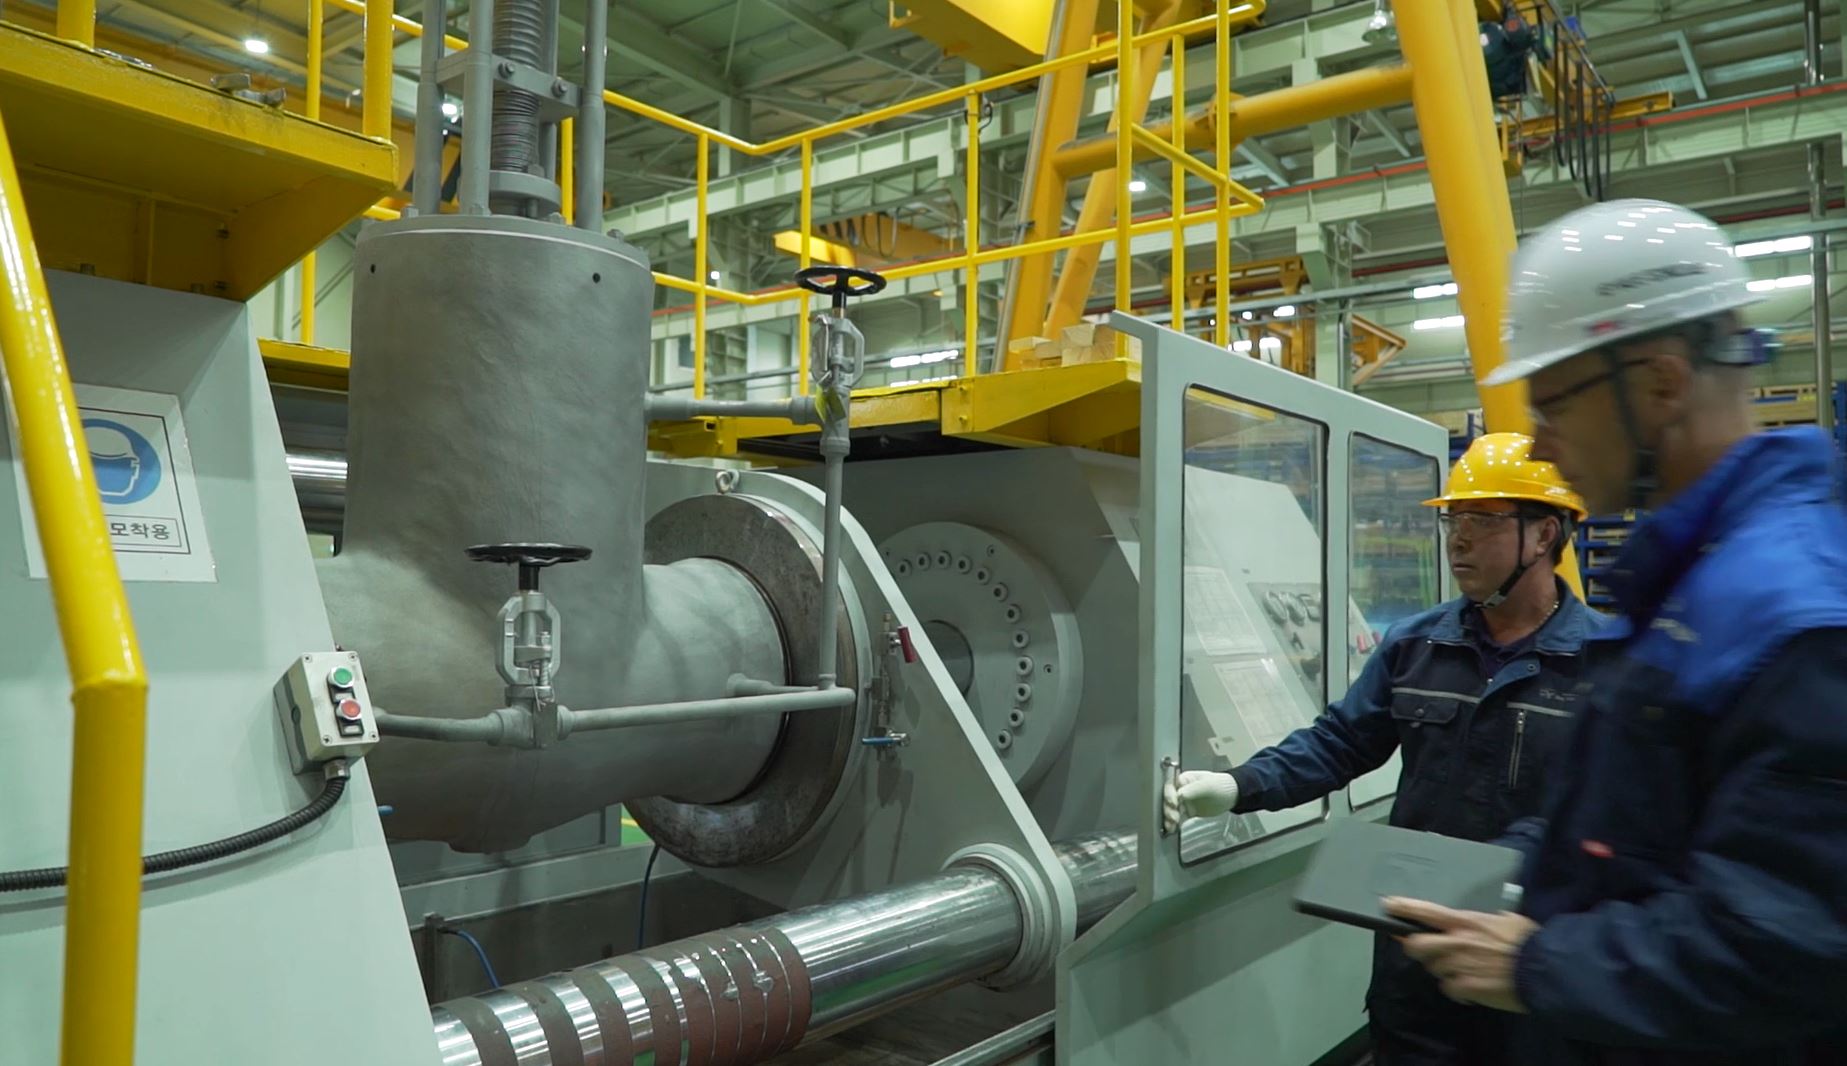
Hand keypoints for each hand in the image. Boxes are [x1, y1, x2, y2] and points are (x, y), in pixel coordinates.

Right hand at [1161, 770, 1239, 832]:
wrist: (1233, 795)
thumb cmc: (1221, 785)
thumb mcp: (1206, 785)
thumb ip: (1192, 790)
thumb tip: (1178, 795)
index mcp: (1184, 780)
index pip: (1170, 786)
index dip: (1169, 795)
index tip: (1173, 803)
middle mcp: (1181, 790)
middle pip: (1168, 800)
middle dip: (1168, 809)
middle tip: (1173, 817)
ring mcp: (1185, 802)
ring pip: (1172, 810)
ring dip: (1170, 818)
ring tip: (1171, 826)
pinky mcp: (1189, 812)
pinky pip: (1179, 818)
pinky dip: (1175, 824)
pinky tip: (1172, 829)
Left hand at [1384, 897, 1537, 1013]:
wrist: (1543, 969)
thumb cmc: (1527, 941)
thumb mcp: (1505, 920)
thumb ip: (1483, 922)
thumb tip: (1475, 925)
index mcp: (1466, 922)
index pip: (1427, 912)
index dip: (1405, 908)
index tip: (1387, 905)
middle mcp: (1457, 942)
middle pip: (1416, 944)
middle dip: (1414, 947)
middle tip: (1425, 950)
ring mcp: (1459, 966)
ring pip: (1434, 969)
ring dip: (1443, 970)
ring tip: (1463, 970)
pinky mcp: (1466, 988)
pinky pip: (1449, 989)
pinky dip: (1457, 990)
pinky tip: (1471, 988)